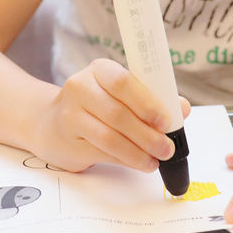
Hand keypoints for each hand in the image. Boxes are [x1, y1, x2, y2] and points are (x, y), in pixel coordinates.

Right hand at [31, 58, 190, 172]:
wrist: (51, 123)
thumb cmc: (95, 107)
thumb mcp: (121, 96)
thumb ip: (152, 99)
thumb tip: (181, 109)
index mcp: (100, 70)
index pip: (123, 81)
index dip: (147, 102)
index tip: (166, 121)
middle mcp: (80, 86)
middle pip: (117, 112)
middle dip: (147, 134)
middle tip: (167, 148)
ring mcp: (70, 113)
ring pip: (109, 136)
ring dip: (138, 151)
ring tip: (156, 159)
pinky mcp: (67, 139)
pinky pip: (101, 151)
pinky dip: (125, 159)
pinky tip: (140, 162)